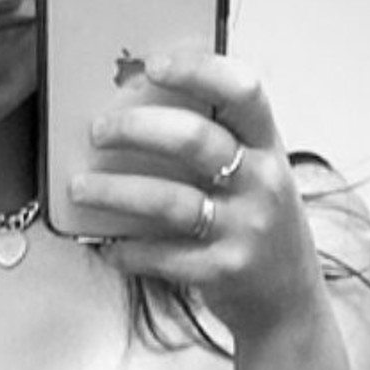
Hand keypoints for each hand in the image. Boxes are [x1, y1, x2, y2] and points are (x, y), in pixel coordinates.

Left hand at [70, 49, 325, 340]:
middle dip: (135, 129)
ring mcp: (246, 230)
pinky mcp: (225, 271)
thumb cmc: (259, 228)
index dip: (198, 70)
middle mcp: (263, 184)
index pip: (243, 91)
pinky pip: (164, 256)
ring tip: (80, 187)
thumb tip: (139, 108)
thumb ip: (218, 142)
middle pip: (195, 140)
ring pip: (169, 200)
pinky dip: (128, 249)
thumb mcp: (255, 177)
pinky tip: (108, 245)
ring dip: (115, 192)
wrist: (288, 303)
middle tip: (98, 131)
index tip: (153, 65)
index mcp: (268, 147)